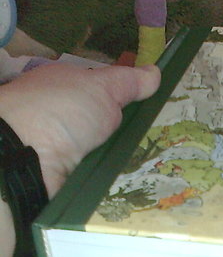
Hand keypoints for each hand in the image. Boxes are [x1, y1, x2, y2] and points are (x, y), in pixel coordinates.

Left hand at [0, 62, 160, 196]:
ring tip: (160, 166)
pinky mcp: (67, 179)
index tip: (158, 111)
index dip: (130, 101)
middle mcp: (63, 118)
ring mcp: (64, 150)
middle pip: (108, 127)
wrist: (24, 157)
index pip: (104, 93)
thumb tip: (154, 71)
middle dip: (133, 135)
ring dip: (128, 162)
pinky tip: (139, 185)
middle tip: (165, 141)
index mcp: (66, 88)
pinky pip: (100, 180)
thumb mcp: (101, 87)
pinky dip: (115, 182)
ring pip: (107, 156)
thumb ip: (128, 82)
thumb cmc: (61, 112)